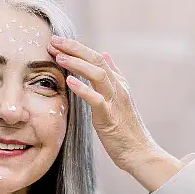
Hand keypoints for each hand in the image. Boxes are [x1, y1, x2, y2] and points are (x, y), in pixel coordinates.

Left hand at [48, 35, 161, 173]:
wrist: (140, 153)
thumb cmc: (127, 130)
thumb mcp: (120, 98)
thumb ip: (113, 76)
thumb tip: (106, 55)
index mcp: (119, 84)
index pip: (97, 58)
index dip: (77, 48)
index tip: (58, 41)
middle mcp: (118, 88)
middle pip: (97, 61)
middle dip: (74, 49)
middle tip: (54, 40)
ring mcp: (115, 102)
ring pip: (98, 75)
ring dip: (77, 64)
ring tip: (58, 57)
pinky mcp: (110, 118)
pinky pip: (97, 100)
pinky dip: (83, 89)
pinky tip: (69, 81)